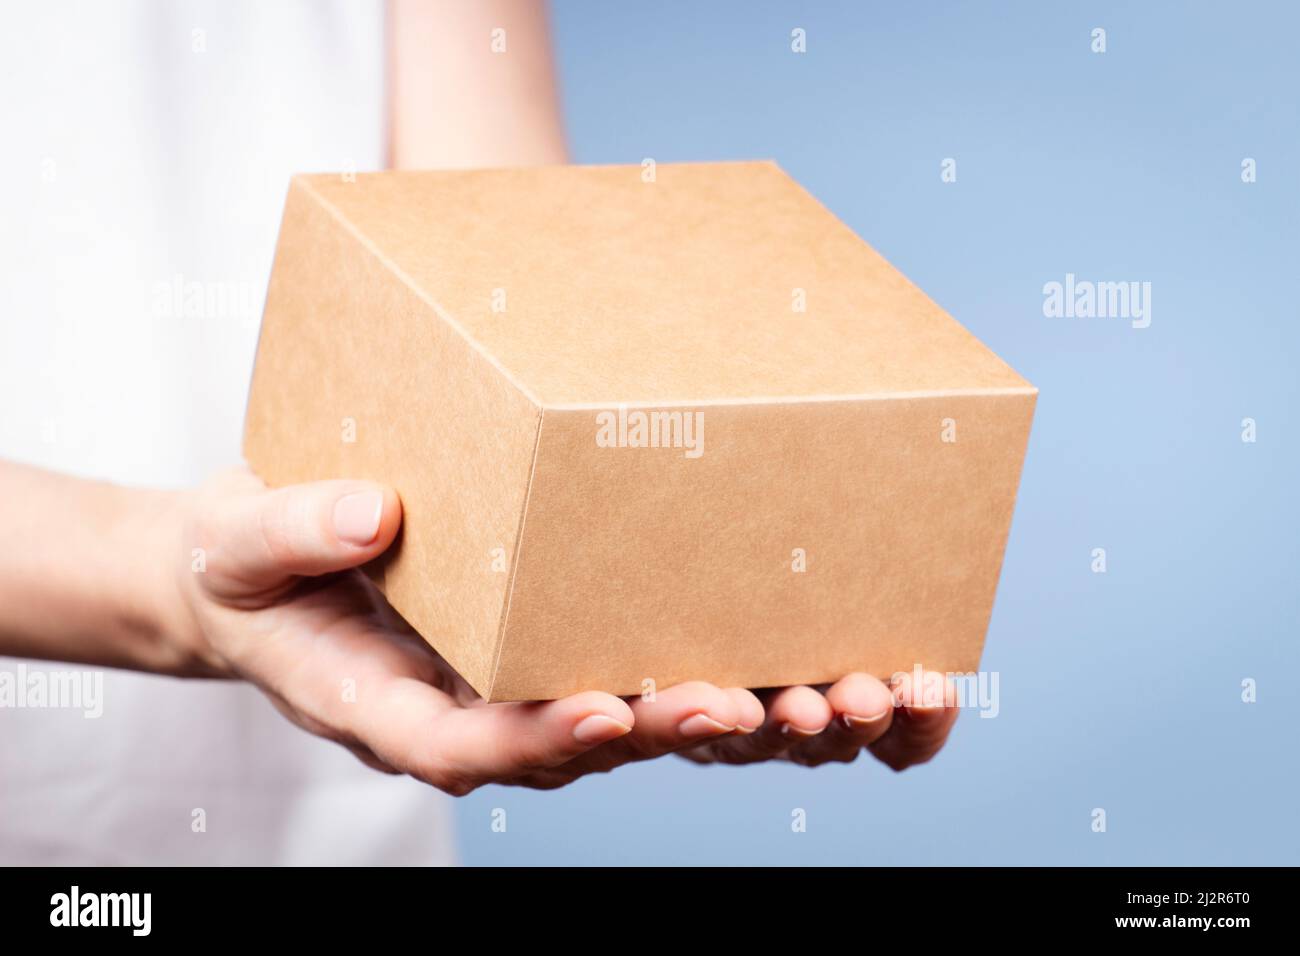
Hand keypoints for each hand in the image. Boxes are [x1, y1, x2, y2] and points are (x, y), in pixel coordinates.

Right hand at [157, 468, 956, 793]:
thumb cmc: (253, 570)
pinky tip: (853, 656)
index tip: (612, 710)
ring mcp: (549, 685)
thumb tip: (367, 513)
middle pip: (606, 744)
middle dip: (699, 729)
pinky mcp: (591, 646)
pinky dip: (768, 672)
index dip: (547, 738)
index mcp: (405, 708)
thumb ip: (290, 531)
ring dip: (769, 715)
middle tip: (789, 707)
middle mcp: (494, 713)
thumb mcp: (242, 546)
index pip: (480, 744)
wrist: (275, 570)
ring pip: (666, 723)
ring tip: (868, 694)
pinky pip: (682, 671)